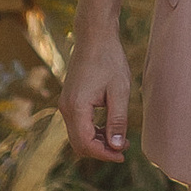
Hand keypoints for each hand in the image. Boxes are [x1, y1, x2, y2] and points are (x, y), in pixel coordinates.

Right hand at [62, 21, 132, 161]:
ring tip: (121, 137)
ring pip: (78, 135)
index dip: (105, 154)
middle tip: (124, 147)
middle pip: (79, 144)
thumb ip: (117, 120)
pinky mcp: (69, 99)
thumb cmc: (109, 60)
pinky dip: (93, 131)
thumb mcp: (119, 91)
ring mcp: (66, 103)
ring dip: (97, 141)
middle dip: (101, 150)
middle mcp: (66, 108)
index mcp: (76, 107)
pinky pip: (78, 124)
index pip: (86, 144)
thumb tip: (116, 146)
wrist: (94, 36)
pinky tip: (110, 126)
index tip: (123, 154)